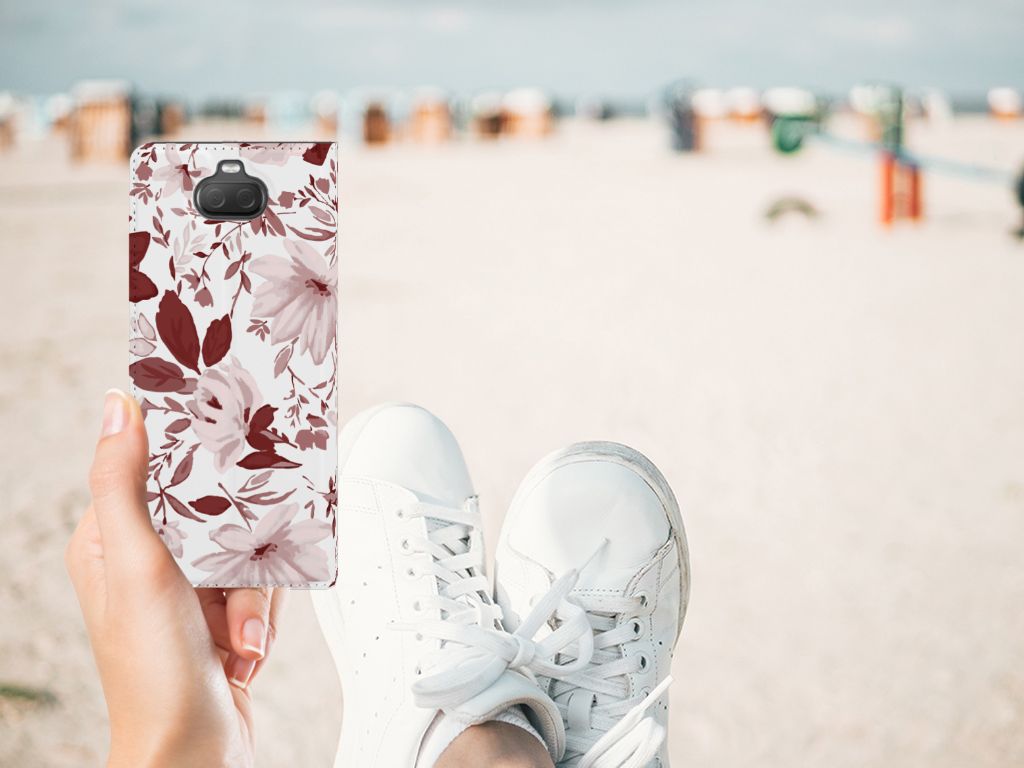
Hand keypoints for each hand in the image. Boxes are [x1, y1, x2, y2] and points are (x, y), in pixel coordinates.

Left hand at [66, 389, 284, 767]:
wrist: (194, 753)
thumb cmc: (155, 674)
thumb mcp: (137, 566)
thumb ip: (123, 485)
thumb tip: (117, 408)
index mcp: (110, 541)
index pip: (152, 470)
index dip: (191, 461)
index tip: (225, 447)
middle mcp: (147, 562)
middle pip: (216, 510)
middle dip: (238, 553)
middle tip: (233, 579)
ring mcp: (186, 590)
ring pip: (247, 549)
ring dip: (251, 596)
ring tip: (236, 634)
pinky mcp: (220, 614)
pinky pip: (261, 586)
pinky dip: (261, 617)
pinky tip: (244, 647)